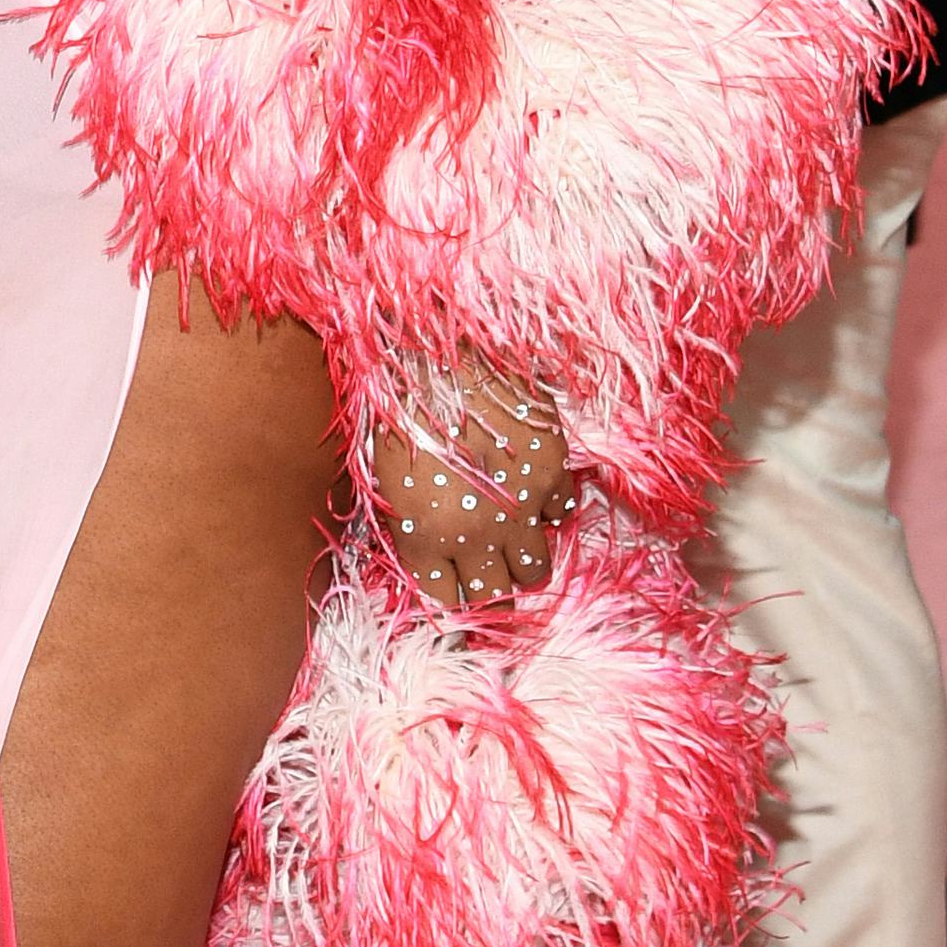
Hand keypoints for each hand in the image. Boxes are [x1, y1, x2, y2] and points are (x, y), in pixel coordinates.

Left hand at [371, 358, 577, 609]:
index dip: (451, 601)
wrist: (427, 341)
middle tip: (488, 572)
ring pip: (536, 568)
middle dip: (491, 592)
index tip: (455, 592)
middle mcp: (477, 533)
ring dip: (521, 554)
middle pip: (498, 600)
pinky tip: (529, 484)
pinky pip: (563, 512)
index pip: (447, 605)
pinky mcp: (551, 466)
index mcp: (425, 538)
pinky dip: (548, 505)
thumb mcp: (383, 477)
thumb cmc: (394, 404)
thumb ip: (413, 530)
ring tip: (508, 528)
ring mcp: (519, 502)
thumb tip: (437, 567)